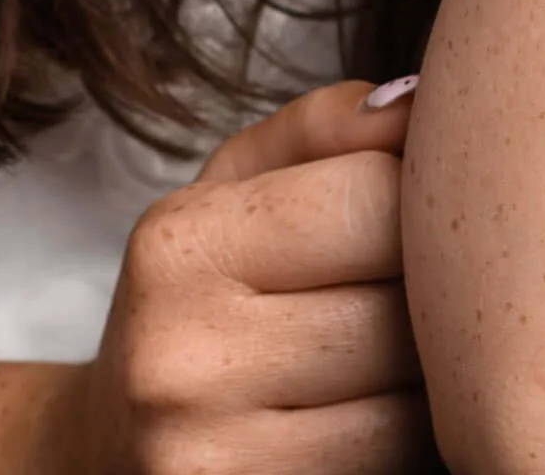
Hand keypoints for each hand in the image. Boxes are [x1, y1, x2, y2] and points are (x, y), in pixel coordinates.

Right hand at [62, 77, 437, 473]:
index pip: (375, 198)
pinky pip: (389, 470)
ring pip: (412, 409)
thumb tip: (419, 105)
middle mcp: (184, 359)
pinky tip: (376, 416)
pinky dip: (407, 444)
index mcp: (180, 246)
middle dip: (435, 295)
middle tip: (419, 288)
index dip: (421, 198)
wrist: (110, 446)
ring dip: (432, 381)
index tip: (414, 209)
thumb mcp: (235, 186)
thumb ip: (324, 129)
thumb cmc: (200, 293)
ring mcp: (215, 462)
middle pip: (403, 310)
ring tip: (398, 356)